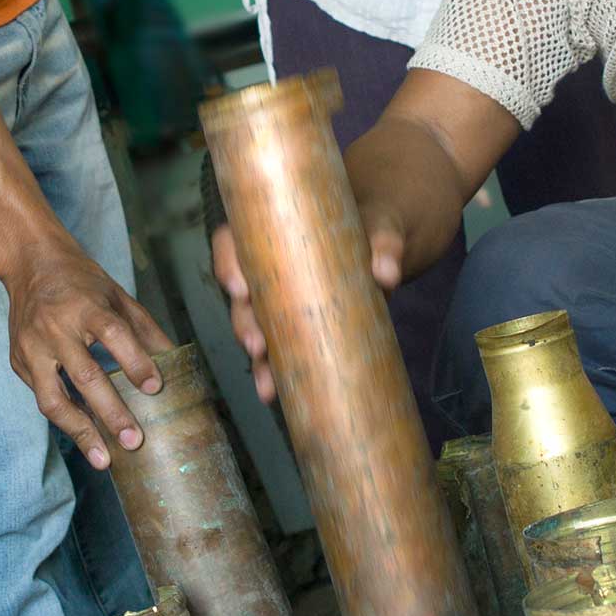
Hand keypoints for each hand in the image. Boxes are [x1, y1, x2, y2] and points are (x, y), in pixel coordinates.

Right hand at [4, 233, 171, 465]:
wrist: (29, 265)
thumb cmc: (81, 282)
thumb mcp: (117, 295)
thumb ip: (145, 329)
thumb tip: (174, 360)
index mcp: (85, 305)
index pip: (113, 334)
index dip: (135, 362)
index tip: (155, 388)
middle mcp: (55, 327)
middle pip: (84, 375)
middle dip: (111, 412)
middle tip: (135, 441)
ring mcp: (31, 347)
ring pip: (52, 399)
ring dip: (80, 432)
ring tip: (103, 459)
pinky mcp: (18, 362)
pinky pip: (42, 398)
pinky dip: (66, 419)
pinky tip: (86, 436)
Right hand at [210, 195, 406, 405]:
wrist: (387, 242)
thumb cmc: (376, 221)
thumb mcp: (383, 224)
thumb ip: (386, 242)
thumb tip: (387, 273)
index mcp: (276, 225)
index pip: (234, 239)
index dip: (228, 263)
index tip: (240, 290)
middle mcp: (269, 262)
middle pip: (241, 291)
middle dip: (244, 321)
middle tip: (257, 344)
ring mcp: (280, 296)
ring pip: (255, 325)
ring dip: (257, 357)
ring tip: (267, 383)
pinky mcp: (297, 322)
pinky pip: (278, 347)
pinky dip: (274, 371)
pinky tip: (274, 393)